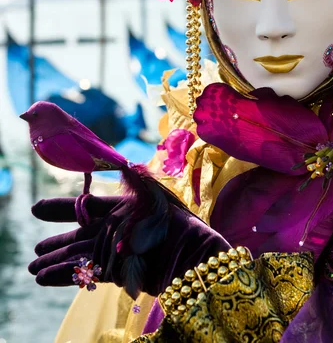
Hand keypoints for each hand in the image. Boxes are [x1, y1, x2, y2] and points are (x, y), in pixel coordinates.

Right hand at [29, 191, 229, 298]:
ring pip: (80, 257)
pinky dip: (66, 275)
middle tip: (35, 249)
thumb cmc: (174, 222)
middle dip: (58, 242)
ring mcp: (117, 254)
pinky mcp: (119, 273)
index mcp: (123, 210)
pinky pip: (87, 274)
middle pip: (80, 236)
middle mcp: (117, 231)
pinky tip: (46, 277)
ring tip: (33, 266)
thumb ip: (134, 182)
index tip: (38, 209)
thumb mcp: (153, 196)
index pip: (86, 208)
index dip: (62, 209)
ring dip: (57, 261)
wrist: (189, 255)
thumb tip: (122, 166)